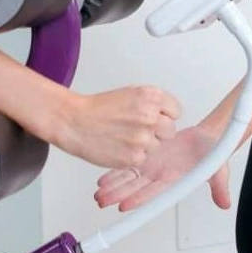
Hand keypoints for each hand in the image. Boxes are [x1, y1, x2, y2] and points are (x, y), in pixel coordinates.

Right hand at [53, 86, 180, 169]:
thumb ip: (152, 103)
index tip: (156, 118)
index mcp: (151, 97)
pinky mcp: (135, 157)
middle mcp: (150, 116)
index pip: (176, 111)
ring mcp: (143, 138)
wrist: (75, 122)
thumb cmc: (98, 109)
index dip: (165, 116)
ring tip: (124, 137)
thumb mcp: (130, 94)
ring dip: (145, 145)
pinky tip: (119, 146)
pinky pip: (144, 158)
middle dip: (157, 132)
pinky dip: (133, 155)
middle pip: (170, 131)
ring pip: (157, 146)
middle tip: (138, 129)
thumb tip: (167, 115)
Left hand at [94, 124, 230, 212]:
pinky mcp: (149, 156)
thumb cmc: (213, 153)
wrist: (207, 137)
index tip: (124, 205)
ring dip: (113, 185)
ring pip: (129, 178)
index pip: (154, 193)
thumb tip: (225, 203)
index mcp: (174, 180)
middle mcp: (160, 176)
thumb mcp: (219, 169)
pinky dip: (116, 171)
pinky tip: (103, 177)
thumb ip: (219, 185)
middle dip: (117, 195)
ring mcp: (153, 167)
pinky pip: (129, 164)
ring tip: (97, 192)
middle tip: (101, 201)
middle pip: (135, 188)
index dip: (139, 199)